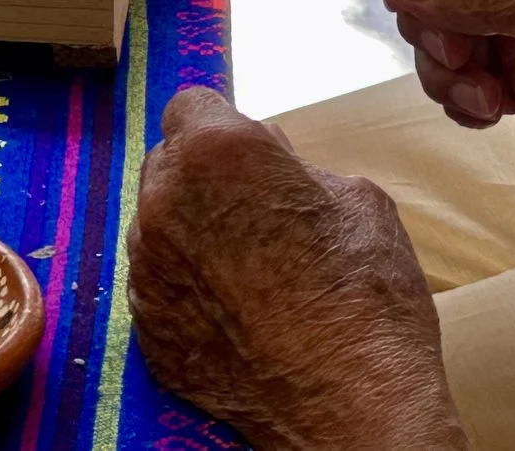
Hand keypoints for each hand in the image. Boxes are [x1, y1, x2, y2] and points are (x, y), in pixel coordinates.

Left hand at [132, 89, 466, 450]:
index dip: (224, 125)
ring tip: (253, 269)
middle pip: (169, 163)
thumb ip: (296, 165)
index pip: (192, 105)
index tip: (248, 151)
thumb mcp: (358, 200)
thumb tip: (271, 156)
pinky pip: (159, 285)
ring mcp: (149, 267)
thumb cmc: (368, 300)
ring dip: (192, 231)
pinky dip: (188, 289)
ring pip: (159, 224)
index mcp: (215, 153)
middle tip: (257, 211)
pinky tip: (237, 312)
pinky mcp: (146, 325)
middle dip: (205, 176)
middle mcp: (164, 201)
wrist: (355, 408)